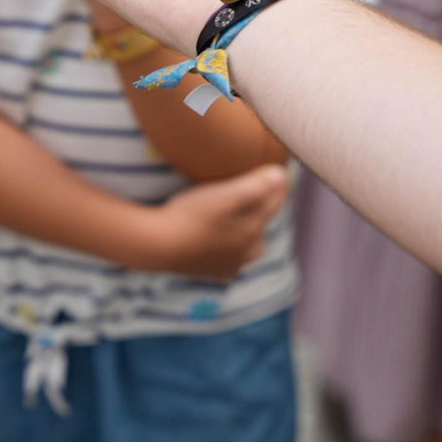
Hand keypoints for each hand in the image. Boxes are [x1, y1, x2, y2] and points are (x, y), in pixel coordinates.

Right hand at [128, 165, 289, 280]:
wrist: (158, 245)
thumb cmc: (191, 216)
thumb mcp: (225, 196)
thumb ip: (256, 186)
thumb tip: (283, 175)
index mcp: (254, 230)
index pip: (275, 202)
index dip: (277, 183)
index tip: (278, 168)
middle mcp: (247, 252)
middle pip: (262, 225)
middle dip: (262, 209)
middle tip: (254, 190)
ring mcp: (229, 265)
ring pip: (247, 246)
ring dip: (245, 232)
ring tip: (235, 217)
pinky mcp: (210, 273)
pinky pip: (227, 260)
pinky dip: (226, 251)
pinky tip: (217, 242)